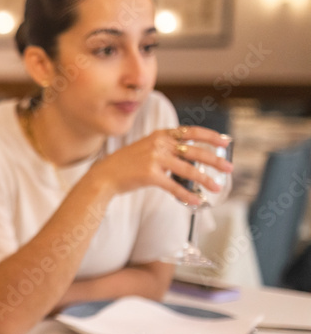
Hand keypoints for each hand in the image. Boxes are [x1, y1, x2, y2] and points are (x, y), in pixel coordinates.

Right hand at [90, 126, 232, 205]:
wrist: (104, 175)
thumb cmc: (127, 164)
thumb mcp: (146, 148)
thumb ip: (166, 148)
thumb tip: (190, 155)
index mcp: (160, 134)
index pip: (191, 131)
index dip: (210, 136)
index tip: (226, 141)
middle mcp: (159, 143)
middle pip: (194, 151)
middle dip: (215, 160)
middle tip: (230, 167)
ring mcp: (154, 158)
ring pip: (188, 169)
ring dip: (205, 179)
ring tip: (217, 187)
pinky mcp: (150, 174)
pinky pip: (173, 186)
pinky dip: (186, 195)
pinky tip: (196, 201)